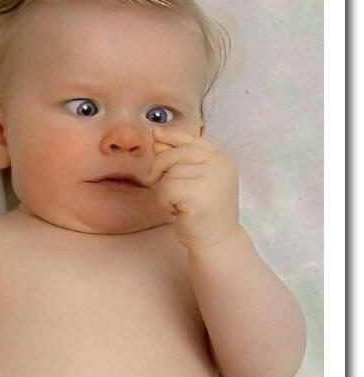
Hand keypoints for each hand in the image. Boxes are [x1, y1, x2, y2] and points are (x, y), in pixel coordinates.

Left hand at [146, 126, 239, 252]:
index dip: (172, 136)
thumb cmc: (203, 211)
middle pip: (177, 153)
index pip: (193, 140)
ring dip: (166, 191)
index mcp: (222, 160)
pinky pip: (166, 189)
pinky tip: (179, 212)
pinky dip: (165, 202)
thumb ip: (179, 159)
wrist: (216, 241)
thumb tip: (157, 137)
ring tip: (180, 204)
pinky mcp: (198, 196)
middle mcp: (220, 166)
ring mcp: (211, 180)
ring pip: (169, 173)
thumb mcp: (193, 180)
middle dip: (160, 165)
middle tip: (154, 180)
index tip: (156, 134)